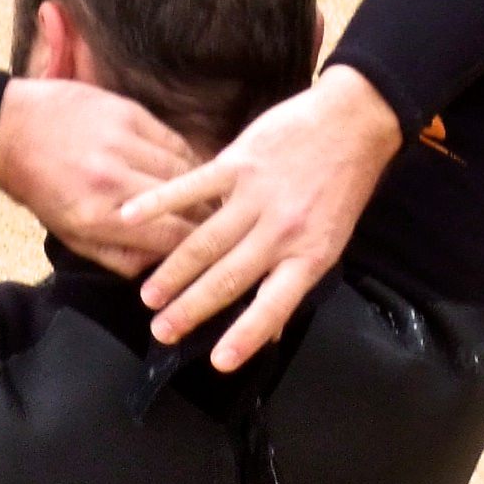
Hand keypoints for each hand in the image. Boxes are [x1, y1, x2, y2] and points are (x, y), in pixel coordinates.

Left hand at [0, 76, 202, 274]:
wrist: (10, 130)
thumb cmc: (41, 190)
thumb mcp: (72, 237)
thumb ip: (119, 257)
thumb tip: (160, 269)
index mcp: (97, 216)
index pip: (171, 237)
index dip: (198, 248)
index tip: (212, 252)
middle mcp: (112, 178)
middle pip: (185, 203)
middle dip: (207, 218)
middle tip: (223, 228)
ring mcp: (122, 141)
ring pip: (185, 169)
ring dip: (204, 187)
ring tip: (213, 201)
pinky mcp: (128, 112)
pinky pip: (174, 140)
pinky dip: (187, 158)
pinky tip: (193, 170)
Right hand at [119, 65, 404, 367]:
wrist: (354, 122)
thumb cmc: (341, 187)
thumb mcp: (331, 240)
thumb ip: (295, 279)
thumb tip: (270, 329)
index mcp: (309, 255)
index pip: (274, 304)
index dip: (246, 335)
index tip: (218, 361)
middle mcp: (281, 231)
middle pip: (228, 278)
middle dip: (192, 308)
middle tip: (162, 332)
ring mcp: (257, 196)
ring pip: (206, 242)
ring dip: (173, 272)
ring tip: (149, 297)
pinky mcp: (238, 164)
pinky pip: (192, 187)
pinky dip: (159, 203)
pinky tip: (130, 218)